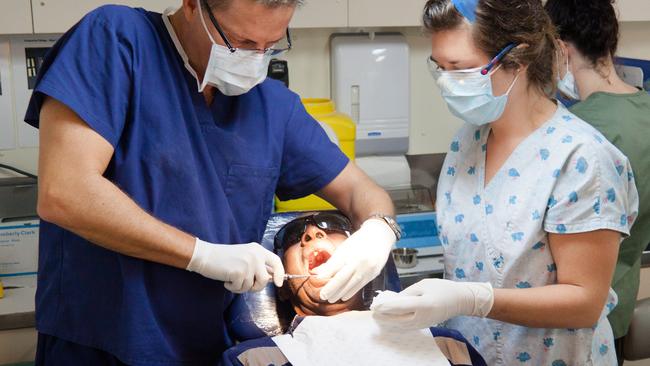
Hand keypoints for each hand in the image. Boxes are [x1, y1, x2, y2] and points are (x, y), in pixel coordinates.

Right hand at [186, 238, 284, 292]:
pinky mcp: (239, 272)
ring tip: (232, 278)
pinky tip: (226, 279)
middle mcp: (255, 255)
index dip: (280, 273)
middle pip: (265, 280)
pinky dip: (232, 287)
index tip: (279, 283)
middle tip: (243, 284)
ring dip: (241, 287)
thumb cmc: (223, 259)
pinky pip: (240, 288)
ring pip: (251, 286)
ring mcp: (248, 263)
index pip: (276, 261)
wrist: (205, 255)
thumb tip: (271, 278)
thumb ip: (258, 265)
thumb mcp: (245, 257)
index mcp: (258, 250)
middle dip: (255, 287)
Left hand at [313, 218, 395, 302]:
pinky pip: (360, 286)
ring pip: (351, 285)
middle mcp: (358, 261)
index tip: (317, 282)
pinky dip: (350, 292)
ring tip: (331, 299)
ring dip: (340, 293)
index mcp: (349, 252)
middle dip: (331, 289)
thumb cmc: (358, 241)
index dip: (325, 277)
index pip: (334, 267)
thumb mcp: (343, 248)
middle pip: (342, 278)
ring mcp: (367, 269)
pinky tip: (343, 296)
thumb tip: (317, 273)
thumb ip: (331, 262)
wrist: (379, 237)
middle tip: (323, 296)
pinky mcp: (373, 274)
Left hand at [371, 279, 493, 328]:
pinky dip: (396, 324)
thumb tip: (393, 300)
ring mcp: (423, 324)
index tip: (374, 305)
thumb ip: (407, 293)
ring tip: (377, 316)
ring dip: (388, 321)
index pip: (399, 307)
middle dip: (383, 316)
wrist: (460, 300)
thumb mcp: (423, 285)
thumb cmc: (442, 288)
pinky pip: (406, 326)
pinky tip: (389, 320)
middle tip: (372, 312)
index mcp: (423, 304)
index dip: (385, 307)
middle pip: (398, 319)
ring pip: (401, 325)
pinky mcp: (424, 326)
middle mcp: (422, 317)